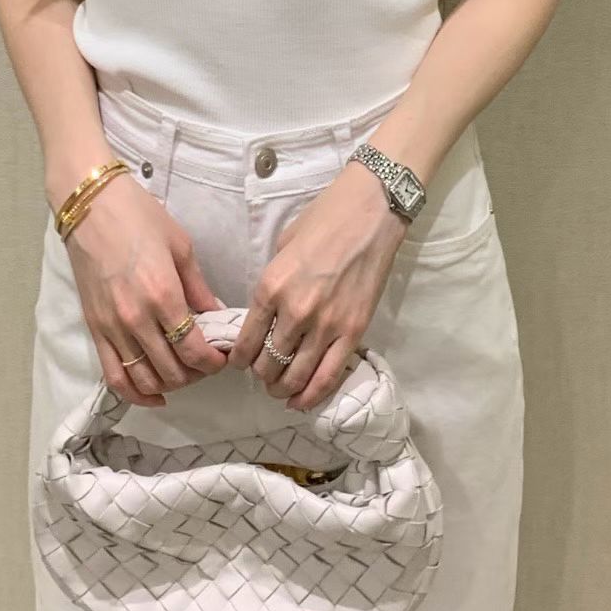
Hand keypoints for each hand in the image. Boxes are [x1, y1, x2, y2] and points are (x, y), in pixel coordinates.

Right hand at [59, 171, 229, 407]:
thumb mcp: (181, 247)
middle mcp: (136, 319)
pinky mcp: (95, 330)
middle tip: (209, 360)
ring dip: (170, 384)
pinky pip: (114, 376)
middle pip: (172, 371)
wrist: (91, 207)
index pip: (194, 350)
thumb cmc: (139, 217)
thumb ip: (199, 288)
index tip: (225, 356)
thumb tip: (217, 316)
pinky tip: (154, 395)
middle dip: (197, 373)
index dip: (214, 361)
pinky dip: (135, 394)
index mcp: (163, 296)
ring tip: (185, 371)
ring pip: (144, 380)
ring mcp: (112, 328)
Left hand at [227, 161, 409, 410]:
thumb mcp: (284, 246)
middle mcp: (295, 311)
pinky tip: (301, 400)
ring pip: (295, 376)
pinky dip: (311, 395)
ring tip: (279, 389)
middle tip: (263, 373)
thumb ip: (272, 282)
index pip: (246, 340)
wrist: (371, 211)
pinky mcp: (354, 332)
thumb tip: (266, 311)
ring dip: (282, 388)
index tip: (240, 362)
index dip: (239, 359)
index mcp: (271, 286)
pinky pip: (328, 376)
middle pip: (268, 363)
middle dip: (261, 374)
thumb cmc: (325, 218)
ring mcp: (326, 325)